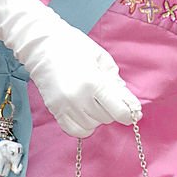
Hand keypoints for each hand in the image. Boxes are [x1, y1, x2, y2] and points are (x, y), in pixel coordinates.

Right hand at [27, 16, 141, 136]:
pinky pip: (76, 131)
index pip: (119, 111)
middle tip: (107, 95)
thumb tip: (128, 102)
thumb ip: (116, 81)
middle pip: (107, 118)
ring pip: (93, 125)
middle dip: (112, 109)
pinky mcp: (55, 111)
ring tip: (93, 99)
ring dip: (97, 116)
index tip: (134, 112)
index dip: (129, 114)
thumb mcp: (101, 58)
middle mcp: (79, 98)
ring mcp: (65, 107)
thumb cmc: (74, 46)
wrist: (43, 46)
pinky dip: (84, 125)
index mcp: (93, 82)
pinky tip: (84, 111)